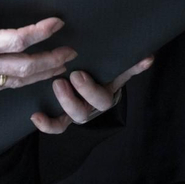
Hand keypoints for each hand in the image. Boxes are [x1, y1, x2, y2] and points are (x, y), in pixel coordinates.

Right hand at [0, 0, 74, 90]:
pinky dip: (23, 81)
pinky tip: (33, 75)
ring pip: (15, 82)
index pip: (16, 41)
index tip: (57, 22)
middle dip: (50, 60)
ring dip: (41, 74)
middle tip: (71, 51)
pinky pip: (3, 86)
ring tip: (61, 66)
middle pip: (23, 68)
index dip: (40, 32)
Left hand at [30, 55, 152, 133]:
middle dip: (70, 98)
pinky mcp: (64, 115)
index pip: (101, 100)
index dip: (88, 90)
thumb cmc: (109, 72)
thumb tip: (149, 58)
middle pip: (81, 112)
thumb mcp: (120, 68)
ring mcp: (77, 112)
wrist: (101, 78)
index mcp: (105, 96)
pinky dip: (46, 124)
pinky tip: (35, 116)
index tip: (77, 75)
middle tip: (61, 81)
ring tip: (54, 86)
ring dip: (61, 106)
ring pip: (69, 118)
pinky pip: (57, 125)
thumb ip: (132, 65)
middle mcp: (91, 108)